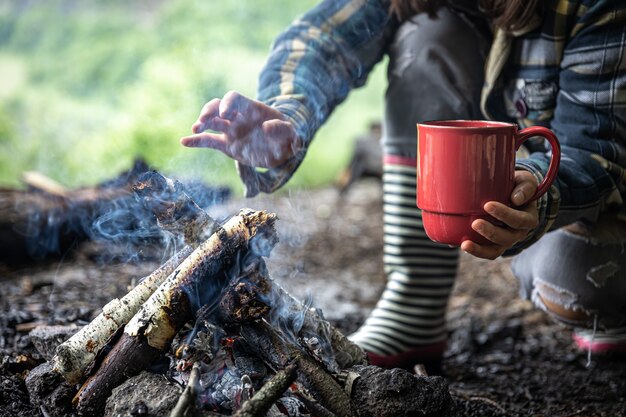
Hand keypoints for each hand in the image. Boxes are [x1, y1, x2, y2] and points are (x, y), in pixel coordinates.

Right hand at [180, 91, 301, 167]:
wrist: (282, 150)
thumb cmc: (287, 139)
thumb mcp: (291, 135)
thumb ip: (284, 130)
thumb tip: (267, 127)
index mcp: (251, 109)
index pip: (234, 98)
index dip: (228, 103)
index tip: (224, 113)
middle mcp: (238, 117)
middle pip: (217, 106)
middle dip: (209, 111)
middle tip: (204, 121)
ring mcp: (231, 130)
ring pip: (211, 121)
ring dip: (201, 123)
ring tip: (195, 129)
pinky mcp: (227, 145)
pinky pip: (208, 141)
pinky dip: (196, 141)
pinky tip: (184, 141)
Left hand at [460, 170, 539, 259]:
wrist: (511, 196)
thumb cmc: (517, 187)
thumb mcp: (525, 182)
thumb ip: (525, 187)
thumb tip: (516, 199)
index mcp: (528, 218)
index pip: (519, 220)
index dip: (504, 214)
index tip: (487, 205)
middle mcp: (518, 233)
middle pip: (507, 237)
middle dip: (491, 232)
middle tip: (475, 223)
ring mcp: (505, 241)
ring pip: (495, 250)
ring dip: (480, 248)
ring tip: (465, 244)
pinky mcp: (493, 244)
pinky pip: (485, 252)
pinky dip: (474, 250)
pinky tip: (461, 245)